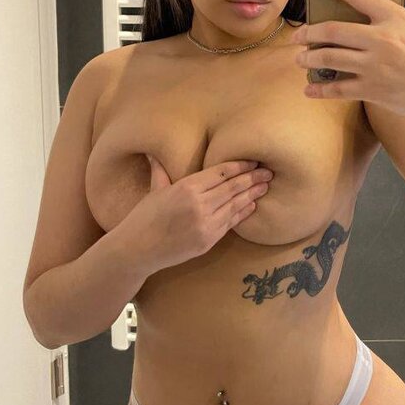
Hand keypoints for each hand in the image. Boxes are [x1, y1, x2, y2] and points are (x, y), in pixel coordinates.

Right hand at [121, 156, 273, 272]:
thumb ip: (161, 171)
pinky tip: (252, 205)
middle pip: (232, 187)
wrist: (137, 250)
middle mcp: (199, 204)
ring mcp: (205, 224)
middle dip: (252, 178)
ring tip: (265, 186)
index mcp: (187, 187)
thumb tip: (154, 153)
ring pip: (235, 205)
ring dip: (252, 194)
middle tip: (268, 172)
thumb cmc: (143, 218)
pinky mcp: (208, 241)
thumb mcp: (154, 190)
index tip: (253, 161)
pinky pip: (230, 223)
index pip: (221, 173)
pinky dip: (243, 213)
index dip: (239, 166)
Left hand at [292, 0, 404, 122]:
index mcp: (394, 17)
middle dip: (308, 33)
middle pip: (333, 30)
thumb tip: (355, 14)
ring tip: (301, 58)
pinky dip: (320, 89)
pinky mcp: (374, 90)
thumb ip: (386, 19)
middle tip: (298, 36)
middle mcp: (382, 39)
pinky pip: (338, 88)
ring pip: (330, 58)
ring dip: (309, 58)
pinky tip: (310, 89)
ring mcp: (376, 66)